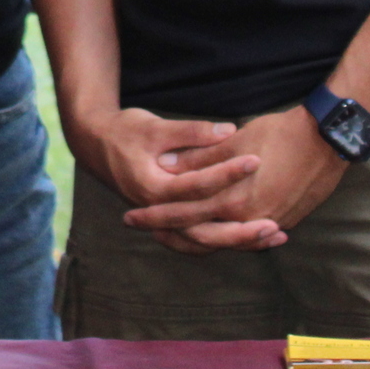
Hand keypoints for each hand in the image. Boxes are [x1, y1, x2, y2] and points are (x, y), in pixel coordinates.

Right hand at [71, 106, 284, 255]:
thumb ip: (192, 132)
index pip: (197, 186)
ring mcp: (161, 220)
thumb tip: (229, 130)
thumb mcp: (155, 126)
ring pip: (205, 242)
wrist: (94, 144)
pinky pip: (199, 241)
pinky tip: (253, 238)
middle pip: (204, 230)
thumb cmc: (124, 131)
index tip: (256, 161)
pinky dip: (226, 241)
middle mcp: (158, 211)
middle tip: (275, 224)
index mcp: (152, 188)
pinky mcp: (168, 222)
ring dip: (240, 242)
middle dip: (241, 230)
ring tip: (275, 236)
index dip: (227, 173)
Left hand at [129, 106, 347, 249]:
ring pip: (223, 239)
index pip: (184, 215)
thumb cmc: (281, 134)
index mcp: (234, 199)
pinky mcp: (285, 220)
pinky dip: (226, 235)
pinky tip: (213, 231)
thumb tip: (166, 165)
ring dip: (196, 235)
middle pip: (199, 234)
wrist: (328, 141)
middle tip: (142, 228)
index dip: (156, 216)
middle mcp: (250, 218)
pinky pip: (247, 236)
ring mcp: (269, 222)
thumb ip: (200, 157)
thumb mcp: (235, 141)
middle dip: (168, 231)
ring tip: (171, 233)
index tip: (132, 216)